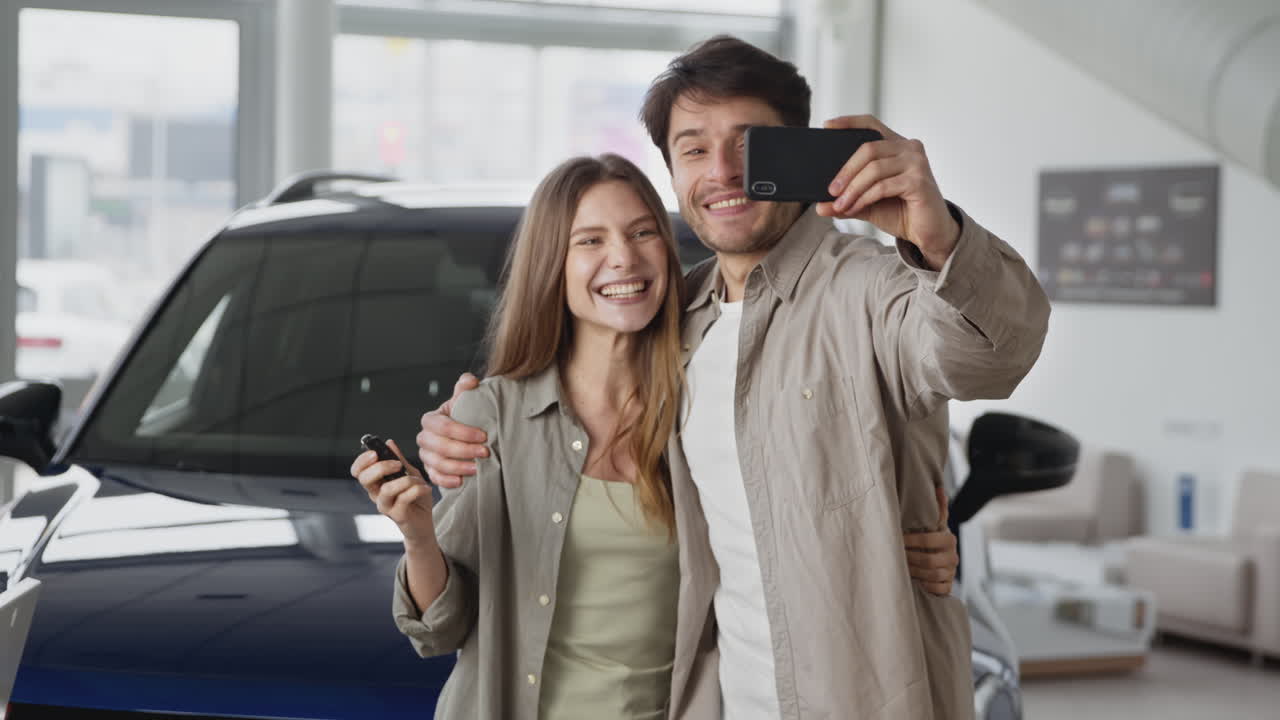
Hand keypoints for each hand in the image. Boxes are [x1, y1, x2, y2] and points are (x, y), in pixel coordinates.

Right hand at [351, 438, 435, 546]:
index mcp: (376, 483)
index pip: (358, 471)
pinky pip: (405, 497)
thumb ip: (399, 460)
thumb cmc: (415, 497)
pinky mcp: (397, 516)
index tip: (375, 452)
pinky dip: (418, 489)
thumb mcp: (410, 474)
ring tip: (419, 481)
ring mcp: (385, 506)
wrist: (426, 522)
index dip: (362, 460)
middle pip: (364, 479)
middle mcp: (376, 495)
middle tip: (398, 465)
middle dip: (381, 467)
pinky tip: (426, 489)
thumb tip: (389, 442)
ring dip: (406, 480)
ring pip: (386, 489)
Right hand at [417, 372, 488, 487]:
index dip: (464, 432)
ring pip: (437, 464)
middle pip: (440, 446)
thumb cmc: (464, 416)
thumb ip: (465, 387)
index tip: (484, 436)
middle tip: (485, 453)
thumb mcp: (465, 401)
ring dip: (458, 467)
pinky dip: (447, 481)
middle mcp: (424, 438)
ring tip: (477, 468)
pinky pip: (434, 478)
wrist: (463, 435)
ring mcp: (425, 456)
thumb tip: (470, 380)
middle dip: (464, 450)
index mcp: (430, 419)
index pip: (443, 426)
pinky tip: (462, 481)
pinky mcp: (429, 471)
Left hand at [815, 114, 959, 269]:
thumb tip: (819, 206)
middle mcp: (909, 148)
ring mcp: (917, 163)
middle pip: (868, 148)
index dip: (849, 122)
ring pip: (874, 168)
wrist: (927, 233)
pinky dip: (864, 198)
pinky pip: (883, 186)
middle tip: (831, 190)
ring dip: (853, 189)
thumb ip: (846, 201)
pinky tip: (855, 208)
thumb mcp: (867, 204)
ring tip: (840, 205)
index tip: (827, 125)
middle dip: (845, 171)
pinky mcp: (919, 181)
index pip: (872, 124)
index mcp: (897, 146)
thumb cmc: (901, 212)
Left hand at [904, 485, 958, 595]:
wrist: (941, 560)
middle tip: (894, 555)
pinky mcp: (948, 586)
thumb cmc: (932, 538)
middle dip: (909, 558)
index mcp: (949, 539)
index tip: (898, 539)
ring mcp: (952, 572)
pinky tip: (915, 580)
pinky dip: (925, 585)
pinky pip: (938, 588)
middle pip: (929, 560)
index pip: (929, 540)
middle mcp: (953, 557)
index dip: (911, 541)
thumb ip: (938, 507)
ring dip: (913, 571)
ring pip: (931, 575)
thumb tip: (939, 487)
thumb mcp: (935, 523)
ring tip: (900, 566)